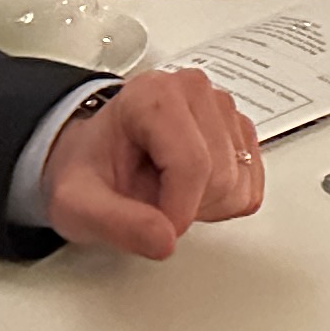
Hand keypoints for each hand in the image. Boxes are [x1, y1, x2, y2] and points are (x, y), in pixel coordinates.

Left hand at [39, 66, 263, 259]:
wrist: (95, 156)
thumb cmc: (89, 170)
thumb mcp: (78, 204)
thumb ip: (117, 223)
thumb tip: (164, 240)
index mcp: (153, 96)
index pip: (192, 164)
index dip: (177, 211)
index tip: (153, 228)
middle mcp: (194, 90)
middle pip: (219, 175)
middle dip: (188, 207)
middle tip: (150, 201)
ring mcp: (222, 108)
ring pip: (239, 182)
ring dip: (205, 205)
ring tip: (167, 191)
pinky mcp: (240, 129)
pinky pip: (251, 186)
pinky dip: (224, 202)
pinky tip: (191, 190)